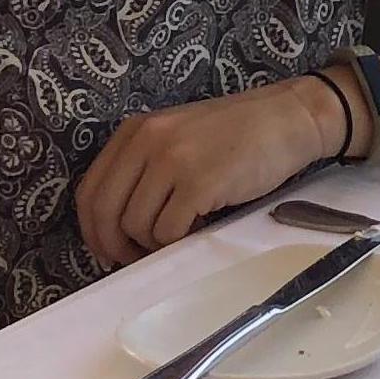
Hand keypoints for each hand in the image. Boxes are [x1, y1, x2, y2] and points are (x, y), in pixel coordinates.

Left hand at [74, 76, 342, 270]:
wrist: (289, 119)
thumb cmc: (238, 134)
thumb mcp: (179, 136)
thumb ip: (145, 167)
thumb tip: (120, 226)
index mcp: (135, 130)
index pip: (90, 189)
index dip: (92, 229)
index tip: (107, 248)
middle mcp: (147, 141)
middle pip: (105, 211)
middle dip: (115, 245)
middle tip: (133, 259)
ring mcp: (172, 160)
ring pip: (136, 225)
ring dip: (152, 244)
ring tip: (176, 238)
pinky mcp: (199, 182)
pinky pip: (168, 231)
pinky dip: (176, 242)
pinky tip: (195, 231)